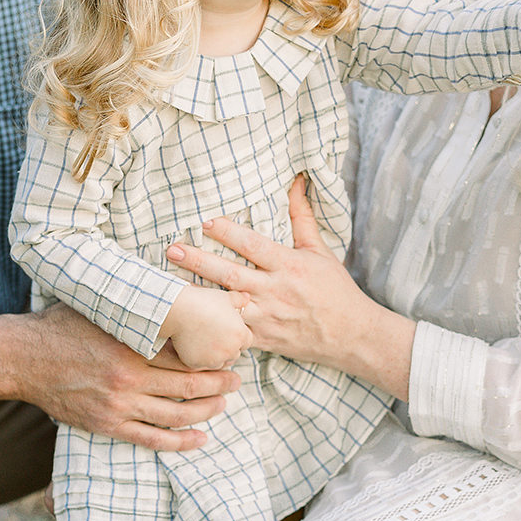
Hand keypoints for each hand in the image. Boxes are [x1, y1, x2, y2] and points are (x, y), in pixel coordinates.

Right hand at [7, 303, 240, 452]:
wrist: (24, 358)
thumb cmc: (63, 325)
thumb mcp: (101, 306)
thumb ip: (136, 304)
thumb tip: (172, 291)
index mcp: (131, 345)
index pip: (186, 354)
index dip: (212, 356)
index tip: (229, 351)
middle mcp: (128, 377)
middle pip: (189, 386)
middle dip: (219, 384)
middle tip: (236, 380)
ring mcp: (118, 405)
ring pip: (176, 415)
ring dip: (206, 411)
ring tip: (222, 404)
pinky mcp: (108, 424)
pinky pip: (151, 439)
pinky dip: (179, 442)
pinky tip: (199, 438)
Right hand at [164, 283, 252, 369]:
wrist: (180, 310)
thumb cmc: (204, 301)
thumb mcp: (225, 297)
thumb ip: (239, 300)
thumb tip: (247, 297)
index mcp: (240, 335)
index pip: (247, 341)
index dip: (238, 336)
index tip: (227, 330)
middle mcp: (230, 350)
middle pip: (234, 353)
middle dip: (228, 347)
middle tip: (215, 335)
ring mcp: (213, 359)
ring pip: (219, 362)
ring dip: (215, 355)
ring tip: (204, 340)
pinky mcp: (197, 364)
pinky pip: (201, 365)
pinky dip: (198, 357)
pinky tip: (192, 345)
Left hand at [167, 176, 414, 398]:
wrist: (351, 335)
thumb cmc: (335, 290)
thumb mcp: (320, 252)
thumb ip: (302, 218)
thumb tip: (296, 181)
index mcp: (289, 266)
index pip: (254, 246)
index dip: (229, 233)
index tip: (205, 221)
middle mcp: (276, 291)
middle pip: (232, 274)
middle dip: (200, 262)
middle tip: (173, 248)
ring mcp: (266, 318)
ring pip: (226, 305)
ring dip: (197, 295)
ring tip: (169, 285)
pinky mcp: (262, 339)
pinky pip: (231, 333)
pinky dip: (210, 327)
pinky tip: (187, 320)